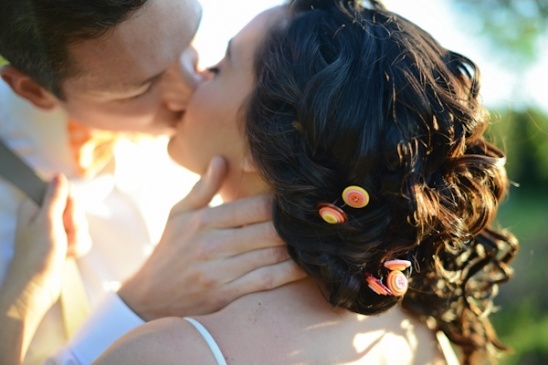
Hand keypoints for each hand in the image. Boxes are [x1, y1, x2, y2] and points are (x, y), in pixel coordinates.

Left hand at [0, 174, 84, 363]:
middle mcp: (44, 216)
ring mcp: (55, 230)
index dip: (70, 204)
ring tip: (64, 249)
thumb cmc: (37, 256)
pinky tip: (67, 255)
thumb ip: (55, 197)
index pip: (64, 192)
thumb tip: (58, 175)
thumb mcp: (48, 221)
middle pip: (75, 208)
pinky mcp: (63, 243)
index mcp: (36, 206)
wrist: (36, 288)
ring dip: (77, 238)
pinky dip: (78, 247)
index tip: (65, 216)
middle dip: (75, 224)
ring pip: (80, 224)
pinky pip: (82, 238)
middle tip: (63, 235)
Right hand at [119, 156, 305, 319]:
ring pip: (272, 255)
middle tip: (316, 219)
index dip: (280, 202)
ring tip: (317, 238)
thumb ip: (203, 188)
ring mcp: (220, 272)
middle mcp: (213, 245)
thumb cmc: (170, 251)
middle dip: (294, 224)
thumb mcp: (179, 214)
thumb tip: (221, 159)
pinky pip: (267, 281)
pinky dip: (291, 272)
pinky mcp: (227, 295)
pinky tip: (307, 265)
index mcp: (204, 221)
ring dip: (298, 247)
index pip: (253, 206)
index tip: (297, 200)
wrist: (150, 298)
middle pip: (268, 230)